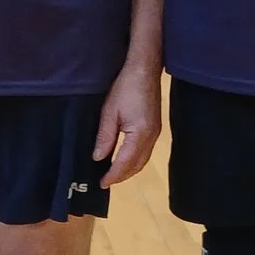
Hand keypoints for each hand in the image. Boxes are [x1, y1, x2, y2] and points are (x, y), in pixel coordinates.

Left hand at [93, 64, 161, 186]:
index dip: (113, 175)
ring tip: (113, 174)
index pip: (125, 162)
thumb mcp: (109, 112)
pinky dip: (134, 160)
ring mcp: (156, 133)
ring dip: (129, 169)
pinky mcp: (155, 128)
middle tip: (105, 182)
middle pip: (137, 165)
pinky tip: (124, 159)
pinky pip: (145, 151)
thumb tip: (98, 158)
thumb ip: (105, 137)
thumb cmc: (125, 88)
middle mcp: (151, 137)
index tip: (101, 184)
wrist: (144, 70)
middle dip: (121, 176)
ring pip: (143, 160)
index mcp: (140, 134)